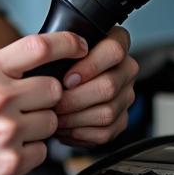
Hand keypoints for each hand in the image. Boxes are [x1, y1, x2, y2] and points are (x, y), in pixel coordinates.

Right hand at [0, 31, 87, 174]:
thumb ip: (3, 64)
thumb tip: (43, 54)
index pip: (39, 47)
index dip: (68, 43)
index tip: (80, 47)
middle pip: (54, 89)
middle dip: (44, 98)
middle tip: (23, 105)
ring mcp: (6, 132)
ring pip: (52, 122)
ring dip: (38, 126)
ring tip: (11, 129)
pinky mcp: (12, 162)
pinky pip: (42, 152)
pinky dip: (29, 151)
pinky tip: (7, 148)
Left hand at [53, 26, 137, 145]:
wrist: (52, 85)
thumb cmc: (53, 63)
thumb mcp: (55, 47)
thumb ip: (58, 48)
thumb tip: (48, 60)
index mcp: (115, 42)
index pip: (114, 50)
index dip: (90, 66)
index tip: (66, 78)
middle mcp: (125, 69)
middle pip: (110, 86)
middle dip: (75, 97)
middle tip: (53, 101)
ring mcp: (125, 96)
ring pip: (107, 111)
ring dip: (75, 117)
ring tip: (53, 115)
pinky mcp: (120, 121)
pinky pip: (104, 132)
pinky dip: (79, 132)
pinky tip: (62, 126)